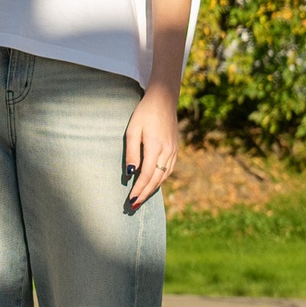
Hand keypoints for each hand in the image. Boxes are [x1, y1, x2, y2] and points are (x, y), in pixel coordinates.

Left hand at [123, 86, 178, 212]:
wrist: (164, 100)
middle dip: (145, 194)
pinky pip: (169, 170)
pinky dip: (160, 180)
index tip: (130, 200)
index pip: (147, 175)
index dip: (139, 190)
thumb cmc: (144, 114)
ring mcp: (173, 151)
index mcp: (156, 148)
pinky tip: (153, 184)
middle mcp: (167, 152)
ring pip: (164, 176)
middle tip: (133, 206)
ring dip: (153, 189)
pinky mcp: (175, 150)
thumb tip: (130, 173)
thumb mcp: (132, 131)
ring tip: (141, 199)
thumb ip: (132, 153)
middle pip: (156, 180)